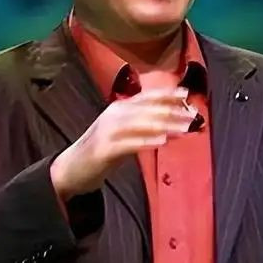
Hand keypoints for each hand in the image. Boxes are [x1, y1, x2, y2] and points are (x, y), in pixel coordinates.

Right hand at [50, 87, 194, 198]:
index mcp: (118, 109)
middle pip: (146, 109)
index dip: (166, 94)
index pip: (146, 97)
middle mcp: (113, 115)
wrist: (70, 169)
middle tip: (192, 115)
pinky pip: (128, 143)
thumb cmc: (102, 150)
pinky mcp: (103, 150)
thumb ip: (142, 125)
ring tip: (184, 128)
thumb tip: (171, 122)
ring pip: (140, 124)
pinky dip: (146, 140)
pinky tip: (161, 141)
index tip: (185, 93)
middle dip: (171, 111)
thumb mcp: (122, 132)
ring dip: (164, 125)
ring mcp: (107, 131)